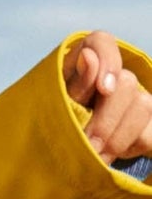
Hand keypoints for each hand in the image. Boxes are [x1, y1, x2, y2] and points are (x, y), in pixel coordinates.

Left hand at [63, 30, 151, 163]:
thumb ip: (76, 83)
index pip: (102, 42)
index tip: (104, 89)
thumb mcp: (59, 102)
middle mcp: (117, 73)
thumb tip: (88, 57)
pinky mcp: (148, 122)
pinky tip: (108, 156)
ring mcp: (137, 96)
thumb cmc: (56, 115)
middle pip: (127, 83)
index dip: (108, 62)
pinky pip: (150, 132)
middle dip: (106, 120)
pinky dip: (130, 147)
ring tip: (94, 156)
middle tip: (88, 144)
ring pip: (144, 107)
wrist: (65, 143)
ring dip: (117, 138)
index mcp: (87, 58)